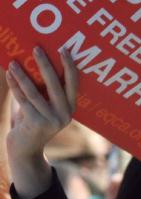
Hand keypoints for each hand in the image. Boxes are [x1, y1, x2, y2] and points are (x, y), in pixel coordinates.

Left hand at [6, 48, 78, 197]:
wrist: (25, 149)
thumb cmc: (32, 122)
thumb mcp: (42, 107)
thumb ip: (42, 91)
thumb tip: (32, 63)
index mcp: (70, 108)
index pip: (73, 83)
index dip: (69, 66)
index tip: (63, 49)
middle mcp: (64, 114)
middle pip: (55, 85)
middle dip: (45, 65)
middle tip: (36, 49)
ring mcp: (51, 120)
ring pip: (35, 92)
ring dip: (23, 75)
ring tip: (14, 62)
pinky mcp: (36, 123)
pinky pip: (23, 100)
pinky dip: (15, 86)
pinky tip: (9, 74)